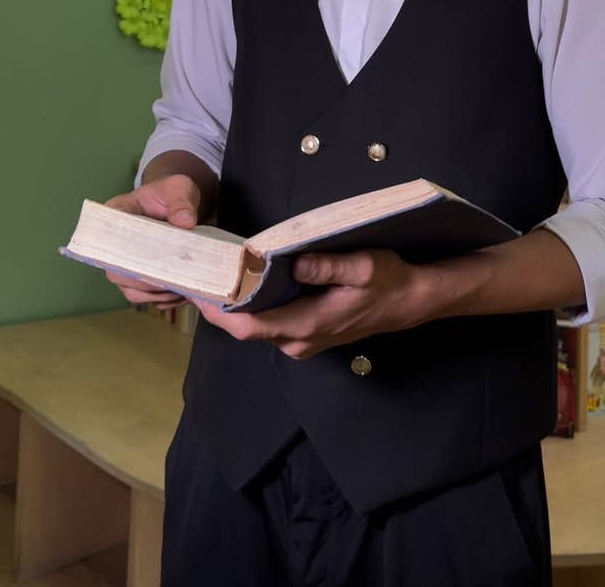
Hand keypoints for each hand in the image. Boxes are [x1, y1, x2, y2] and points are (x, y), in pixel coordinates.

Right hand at [104, 174, 201, 307]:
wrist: (180, 206)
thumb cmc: (172, 194)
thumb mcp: (179, 188)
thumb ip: (182, 201)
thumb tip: (184, 222)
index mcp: (116, 215)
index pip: (106, 236)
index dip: (122, 252)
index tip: (149, 259)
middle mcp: (114, 244)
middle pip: (116, 272)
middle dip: (144, 279)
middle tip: (172, 277)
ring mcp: (126, 264)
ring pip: (131, 290)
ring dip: (156, 294)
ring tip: (183, 286)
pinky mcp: (140, 278)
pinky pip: (146, 297)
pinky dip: (164, 300)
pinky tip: (184, 292)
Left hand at [196, 249, 427, 358]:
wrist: (408, 302)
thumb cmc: (387, 281)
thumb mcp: (364, 266)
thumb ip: (327, 266)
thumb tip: (292, 262)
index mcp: (308, 325)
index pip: (251, 325)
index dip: (221, 311)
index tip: (198, 288)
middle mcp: (298, 341)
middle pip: (247, 328)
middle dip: (219, 304)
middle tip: (197, 273)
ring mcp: (300, 342)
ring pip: (256, 327)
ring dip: (234, 305)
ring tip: (213, 273)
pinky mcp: (303, 334)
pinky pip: (268, 324)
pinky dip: (251, 306)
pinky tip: (243, 283)